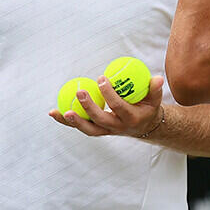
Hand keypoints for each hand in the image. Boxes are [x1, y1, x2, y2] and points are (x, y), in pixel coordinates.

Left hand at [49, 75, 164, 137]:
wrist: (143, 126)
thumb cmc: (148, 107)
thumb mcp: (155, 99)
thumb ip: (155, 89)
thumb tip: (156, 78)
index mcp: (130, 119)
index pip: (118, 107)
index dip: (110, 94)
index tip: (102, 78)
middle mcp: (116, 128)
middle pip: (100, 120)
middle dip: (89, 107)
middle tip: (80, 92)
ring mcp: (106, 131)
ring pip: (87, 128)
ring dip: (72, 121)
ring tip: (59, 111)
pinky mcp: (97, 130)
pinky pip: (81, 126)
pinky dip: (67, 121)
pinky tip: (54, 112)